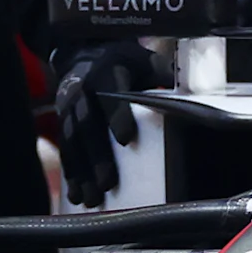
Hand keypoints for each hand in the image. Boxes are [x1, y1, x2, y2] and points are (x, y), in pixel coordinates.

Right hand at [50, 41, 159, 208]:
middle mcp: (82, 91)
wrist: (83, 53)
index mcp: (106, 73)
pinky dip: (71, 175)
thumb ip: (162, 75)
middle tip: (107, 183)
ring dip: (82, 173)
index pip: (111, 96)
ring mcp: (68, 108)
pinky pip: (65, 150)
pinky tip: (77, 196)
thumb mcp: (143, 59)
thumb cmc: (122, 62)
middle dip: (97, 156)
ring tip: (93, 199)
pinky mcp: (61, 122)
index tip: (126, 138)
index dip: (117, 116)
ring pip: (72, 143)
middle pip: (87, 125)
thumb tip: (189, 95)